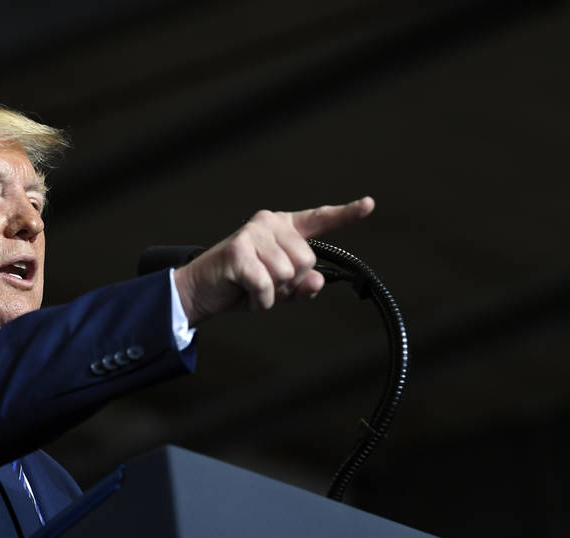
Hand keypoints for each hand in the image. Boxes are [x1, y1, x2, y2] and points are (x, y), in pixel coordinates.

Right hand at [173, 197, 374, 324]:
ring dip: (273, 294)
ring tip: (253, 289)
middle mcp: (269, 223)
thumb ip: (303, 284)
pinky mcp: (239, 252)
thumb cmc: (240, 286)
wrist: (200, 291)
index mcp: (283, 228)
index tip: (369, 204)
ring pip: (288, 274)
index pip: (319, 219)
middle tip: (267, 286)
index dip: (346, 214)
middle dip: (291, 284)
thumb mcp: (279, 289)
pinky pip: (267, 285)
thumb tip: (317, 280)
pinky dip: (260, 300)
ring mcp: (253, 234)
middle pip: (307, 261)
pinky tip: (247, 295)